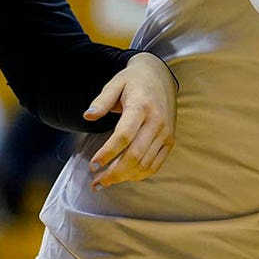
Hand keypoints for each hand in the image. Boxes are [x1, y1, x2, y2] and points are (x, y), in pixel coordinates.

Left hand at [82, 52, 177, 189]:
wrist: (161, 76)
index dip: (107, 153)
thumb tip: (87, 116)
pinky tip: (125, 176)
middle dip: (113, 173)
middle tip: (96, 182)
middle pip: (135, 155)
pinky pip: (156, 164)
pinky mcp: (170, 139)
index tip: (93, 165)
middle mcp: (157, 122)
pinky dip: (140, 174)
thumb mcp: (115, 83)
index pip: (124, 136)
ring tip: (105, 182)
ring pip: (145, 163)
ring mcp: (165, 132)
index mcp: (141, 107)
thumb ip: (101, 100)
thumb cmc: (133, 81)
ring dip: (124, 177)